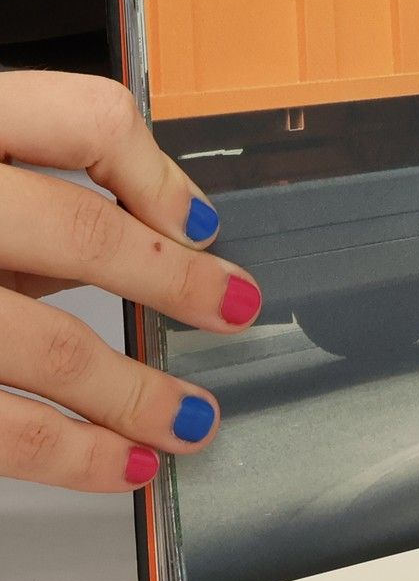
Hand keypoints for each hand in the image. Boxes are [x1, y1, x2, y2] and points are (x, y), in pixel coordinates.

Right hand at [0, 72, 261, 491]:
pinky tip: (109, 463)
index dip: (158, 169)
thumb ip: (20, 202)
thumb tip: (144, 238)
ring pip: (38, 343)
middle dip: (173, 281)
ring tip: (187, 420)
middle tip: (236, 307)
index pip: (83, 117)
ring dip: (129, 391)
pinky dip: (60, 452)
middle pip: (76, 229)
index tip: (202, 222)